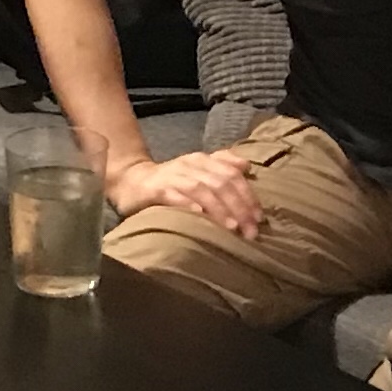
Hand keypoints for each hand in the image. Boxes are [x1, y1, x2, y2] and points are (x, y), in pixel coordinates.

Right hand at [109, 146, 260, 238]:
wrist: (132, 181)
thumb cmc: (172, 182)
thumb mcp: (198, 171)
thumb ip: (222, 167)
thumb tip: (247, 167)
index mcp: (203, 160)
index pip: (232, 174)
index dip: (248, 196)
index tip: (259, 218)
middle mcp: (190, 165)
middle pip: (221, 183)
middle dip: (239, 207)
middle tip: (250, 231)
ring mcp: (173, 176)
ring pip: (202, 189)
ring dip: (219, 208)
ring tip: (232, 226)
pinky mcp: (156, 189)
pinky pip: (174, 195)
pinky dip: (188, 204)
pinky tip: (199, 215)